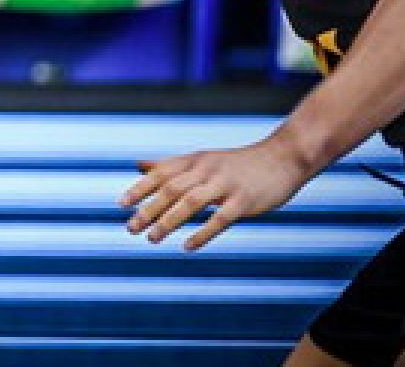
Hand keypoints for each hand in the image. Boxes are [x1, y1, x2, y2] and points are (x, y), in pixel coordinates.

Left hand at [119, 134, 316, 250]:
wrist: (283, 157)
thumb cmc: (236, 163)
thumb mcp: (200, 159)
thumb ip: (169, 165)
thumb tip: (138, 165)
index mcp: (193, 160)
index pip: (160, 173)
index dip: (139, 188)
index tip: (121, 205)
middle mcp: (205, 170)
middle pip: (170, 189)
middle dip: (148, 210)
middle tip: (131, 229)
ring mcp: (225, 184)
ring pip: (190, 203)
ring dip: (168, 222)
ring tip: (152, 240)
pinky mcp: (244, 201)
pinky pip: (220, 219)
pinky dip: (202, 233)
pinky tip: (187, 246)